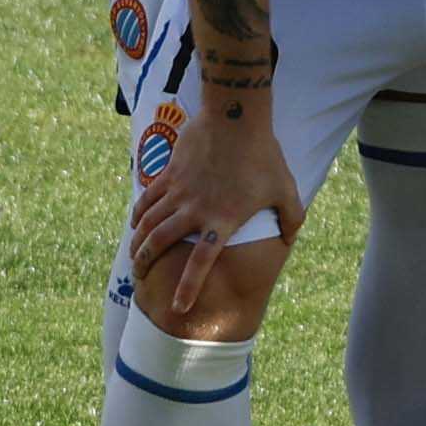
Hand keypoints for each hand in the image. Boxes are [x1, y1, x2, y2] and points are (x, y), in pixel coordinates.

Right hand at [126, 88, 300, 308]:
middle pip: (160, 243)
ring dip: (137, 243)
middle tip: (139, 279)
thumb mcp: (285, 189)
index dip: (188, 287)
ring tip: (134, 257)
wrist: (236, 118)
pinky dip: (138, 214)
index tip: (178, 307)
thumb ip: (291, 218)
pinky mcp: (168, 174)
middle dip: (146, 264)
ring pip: (147, 223)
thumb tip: (290, 238)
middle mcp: (194, 210)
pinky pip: (146, 199)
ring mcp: (178, 192)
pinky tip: (135, 224)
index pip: (201, 261)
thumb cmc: (264, 155)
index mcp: (222, 220)